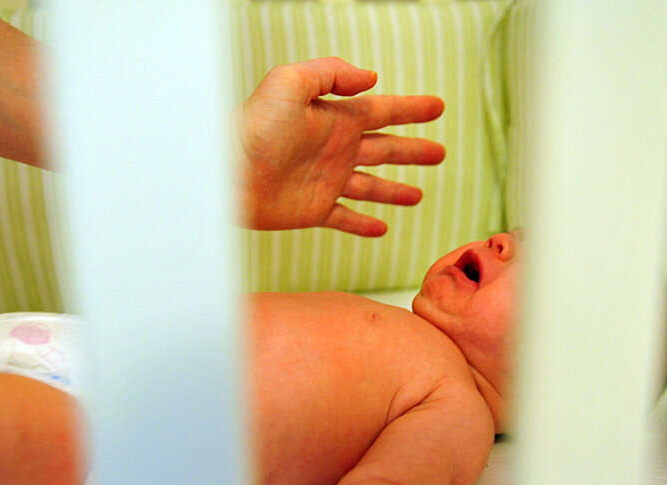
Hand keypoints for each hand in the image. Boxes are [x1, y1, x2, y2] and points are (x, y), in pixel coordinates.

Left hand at [239, 57, 445, 236]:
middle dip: (414, 151)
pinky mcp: (314, 210)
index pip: (384, 110)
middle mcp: (336, 149)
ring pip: (372, 187)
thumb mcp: (290, 82)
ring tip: (419, 196)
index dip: (412, 109)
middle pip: (386, 150)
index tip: (438, 106)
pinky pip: (346, 218)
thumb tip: (370, 79)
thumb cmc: (253, 125)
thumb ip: (331, 73)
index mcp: (336, 118)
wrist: (225, 173)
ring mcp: (327, 181)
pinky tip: (382, 228)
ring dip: (396, 190)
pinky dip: (364, 224)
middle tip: (440, 153)